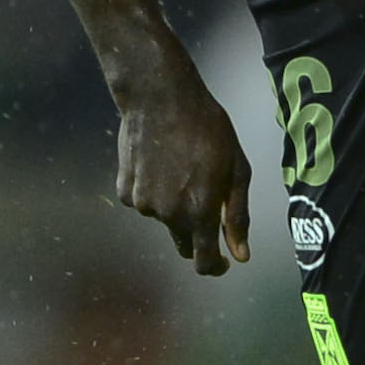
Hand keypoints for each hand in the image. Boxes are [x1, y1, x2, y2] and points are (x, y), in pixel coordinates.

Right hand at [107, 38, 252, 275]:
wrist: (159, 98)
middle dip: (197, 235)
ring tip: (181, 168)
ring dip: (174, 207)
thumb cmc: (207, 128)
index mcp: (200, 212)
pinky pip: (144, 203)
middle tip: (205, 205)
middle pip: (183, 245)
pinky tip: (159, 163)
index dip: (215, 266)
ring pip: (164, 220)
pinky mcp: (124, 191)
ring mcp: (143, 204)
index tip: (223, 262)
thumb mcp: (236, 168)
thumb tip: (240, 254)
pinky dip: (153, 192)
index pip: (205, 263)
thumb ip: (237, 215)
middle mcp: (168, 215)